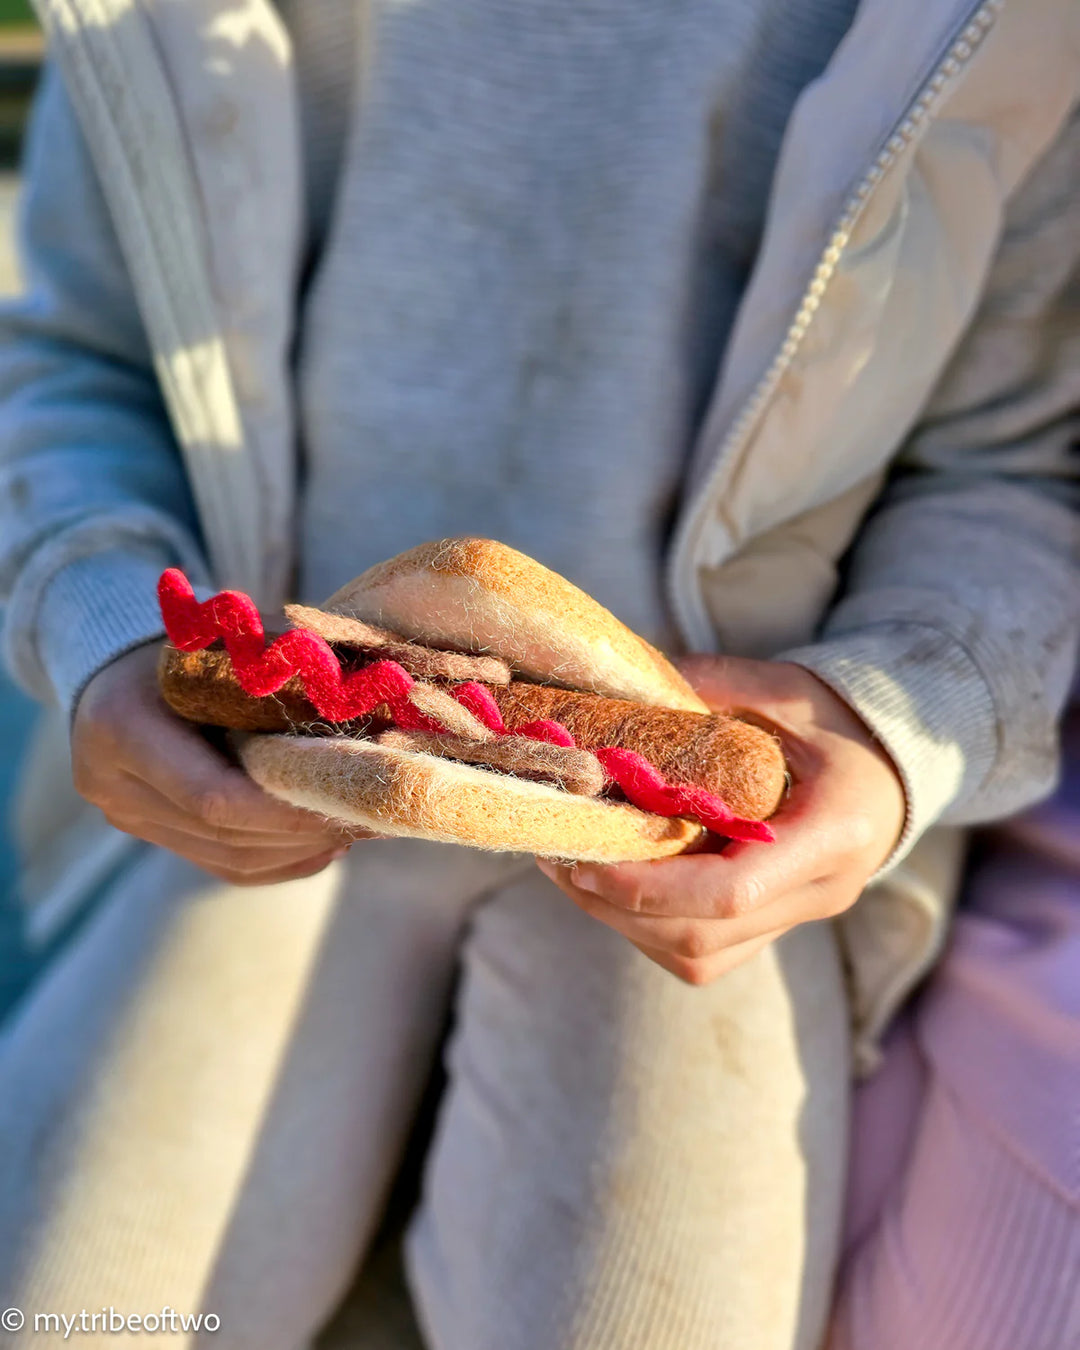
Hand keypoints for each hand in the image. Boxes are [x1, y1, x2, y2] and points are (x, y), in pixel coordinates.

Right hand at [72, 642, 372, 884]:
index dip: (286, 808)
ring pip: (232, 859)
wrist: (119, 666)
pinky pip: (227, 866)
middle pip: (227, 834)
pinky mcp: (152, 834)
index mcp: (124, 727)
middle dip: (305, 830)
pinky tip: (326, 842)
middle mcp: (114, 783)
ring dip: (302, 849)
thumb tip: (363, 694)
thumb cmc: (187, 643)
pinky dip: (283, 860)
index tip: (347, 799)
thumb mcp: (227, 640)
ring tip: (355, 825)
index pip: (214, 797)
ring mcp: (129, 817)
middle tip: (370, 812)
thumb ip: (281, 667)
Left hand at [536, 657, 905, 983]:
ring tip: (568, 870)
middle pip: (703, 937)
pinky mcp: (777, 925)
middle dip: (617, 907)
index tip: (586, 857)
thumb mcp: (782, 688)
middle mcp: (822, 891)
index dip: (649, 885)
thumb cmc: (837, 717)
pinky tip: (610, 886)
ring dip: (623, 923)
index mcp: (834, 833)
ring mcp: (801, 916)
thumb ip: (710, 687)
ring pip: (698, 957)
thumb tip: (624, 686)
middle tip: (556, 858)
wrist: (893, 761)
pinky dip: (648, 929)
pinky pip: (706, 954)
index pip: (732, 890)